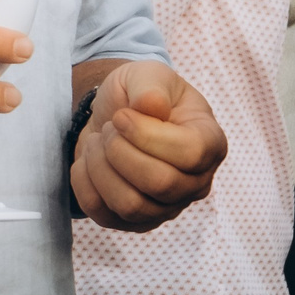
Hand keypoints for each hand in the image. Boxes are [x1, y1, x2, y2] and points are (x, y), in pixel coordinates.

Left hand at [71, 61, 225, 231]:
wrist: (115, 117)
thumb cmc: (139, 96)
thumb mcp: (147, 74)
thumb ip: (150, 84)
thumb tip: (152, 106)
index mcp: (210, 144)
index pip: (189, 153)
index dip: (145, 133)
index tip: (122, 115)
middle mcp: (196, 182)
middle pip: (159, 183)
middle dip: (119, 149)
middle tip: (110, 128)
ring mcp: (167, 207)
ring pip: (130, 205)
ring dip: (100, 167)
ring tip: (99, 143)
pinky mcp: (135, 220)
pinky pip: (103, 214)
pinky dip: (84, 184)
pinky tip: (89, 161)